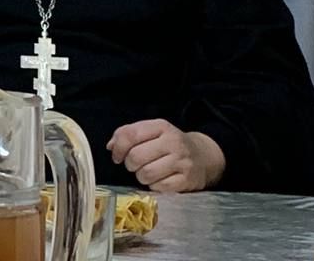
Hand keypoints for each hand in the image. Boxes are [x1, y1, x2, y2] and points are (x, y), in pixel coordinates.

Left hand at [107, 119, 224, 192]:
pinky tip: (160, 179)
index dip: (118, 148)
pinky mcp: (186, 180)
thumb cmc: (169, 145)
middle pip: (135, 157)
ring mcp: (181, 161)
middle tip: (135, 165)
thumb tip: (111, 146)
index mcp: (161, 126)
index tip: (117, 156)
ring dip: (141, 176)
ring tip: (148, 172)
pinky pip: (159, 187)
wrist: (202, 156)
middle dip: (130, 164)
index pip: (130, 134)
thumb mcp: (152, 132)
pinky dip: (154, 186)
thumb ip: (128, 135)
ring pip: (146, 174)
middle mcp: (173, 142)